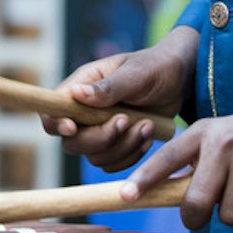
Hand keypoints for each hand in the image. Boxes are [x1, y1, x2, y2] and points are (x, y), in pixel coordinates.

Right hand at [43, 29, 195, 172]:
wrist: (180, 80)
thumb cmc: (156, 67)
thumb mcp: (136, 73)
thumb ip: (108, 87)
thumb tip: (77, 94)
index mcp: (81, 87)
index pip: (52, 111)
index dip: (56, 124)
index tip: (74, 127)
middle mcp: (85, 111)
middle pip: (72, 142)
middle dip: (101, 138)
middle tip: (127, 120)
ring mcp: (100, 130)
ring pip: (95, 156)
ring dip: (123, 146)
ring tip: (147, 125)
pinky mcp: (117, 144)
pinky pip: (114, 164)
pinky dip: (132, 156)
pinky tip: (148, 135)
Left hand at [129, 74, 232, 229]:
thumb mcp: (222, 136)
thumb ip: (198, 163)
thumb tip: (176, 203)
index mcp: (203, 132)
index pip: (166, 158)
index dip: (144, 179)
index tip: (126, 196)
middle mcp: (223, 142)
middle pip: (196, 203)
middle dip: (200, 216)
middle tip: (213, 208)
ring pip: (231, 215)